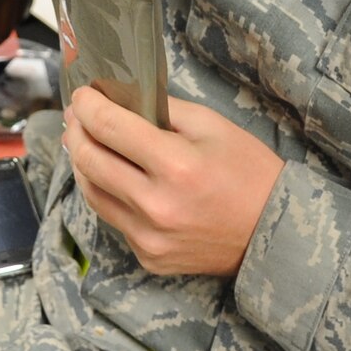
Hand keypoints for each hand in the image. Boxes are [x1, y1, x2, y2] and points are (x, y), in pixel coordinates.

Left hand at [62, 89, 284, 276]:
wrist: (274, 234)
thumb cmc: (249, 172)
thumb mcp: (213, 125)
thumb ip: (162, 109)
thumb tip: (119, 97)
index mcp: (176, 165)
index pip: (109, 127)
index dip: (87, 105)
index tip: (82, 93)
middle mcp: (155, 205)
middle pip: (89, 161)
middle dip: (75, 131)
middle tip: (77, 116)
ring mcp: (149, 237)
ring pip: (92, 193)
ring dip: (83, 162)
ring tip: (86, 142)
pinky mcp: (149, 256)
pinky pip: (114, 219)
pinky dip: (109, 193)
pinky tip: (116, 177)